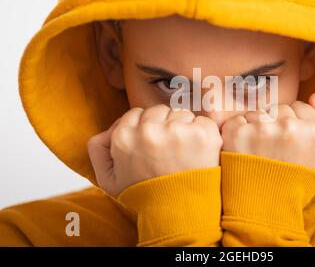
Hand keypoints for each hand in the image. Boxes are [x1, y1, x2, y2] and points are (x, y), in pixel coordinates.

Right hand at [87, 104, 222, 196]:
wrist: (178, 215)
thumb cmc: (145, 196)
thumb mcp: (108, 179)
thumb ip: (98, 149)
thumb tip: (107, 130)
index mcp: (124, 137)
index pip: (137, 113)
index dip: (146, 127)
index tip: (153, 142)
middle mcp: (149, 131)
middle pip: (160, 111)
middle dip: (164, 125)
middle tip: (169, 148)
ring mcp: (178, 131)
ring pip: (181, 115)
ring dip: (184, 128)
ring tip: (184, 152)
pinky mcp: (202, 135)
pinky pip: (203, 121)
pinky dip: (203, 133)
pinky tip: (198, 151)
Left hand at [221, 93, 314, 176]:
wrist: (264, 210)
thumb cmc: (297, 184)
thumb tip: (314, 96)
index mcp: (313, 130)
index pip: (300, 107)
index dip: (294, 124)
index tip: (289, 143)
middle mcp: (288, 126)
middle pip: (279, 108)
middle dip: (275, 123)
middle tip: (272, 150)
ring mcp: (261, 128)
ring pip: (258, 112)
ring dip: (256, 126)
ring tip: (258, 153)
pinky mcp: (236, 132)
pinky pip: (238, 119)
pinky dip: (239, 131)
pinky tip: (244, 150)